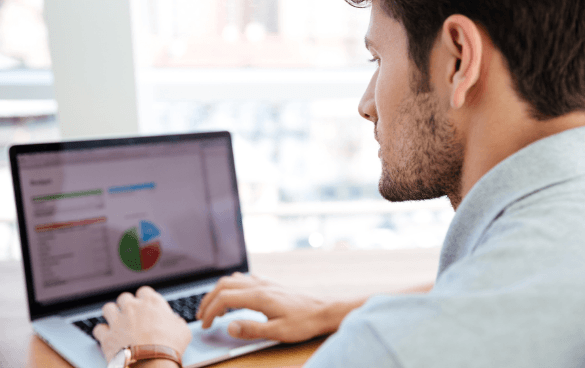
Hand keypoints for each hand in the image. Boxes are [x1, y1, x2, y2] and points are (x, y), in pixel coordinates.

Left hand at [93, 286, 191, 362]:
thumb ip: (177, 322)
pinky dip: (102, 332)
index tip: (147, 306)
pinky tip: (108, 336)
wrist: (151, 363)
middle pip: (124, 297)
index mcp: (151, 303)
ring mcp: (118, 321)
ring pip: (108, 308)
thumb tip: (176, 321)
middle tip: (131, 315)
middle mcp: (132, 308)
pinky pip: (99, 329)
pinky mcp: (107, 336)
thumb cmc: (169, 346)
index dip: (145, 299)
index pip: (144, 291)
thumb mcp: (183, 330)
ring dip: (112, 314)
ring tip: (116, 322)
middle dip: (127, 305)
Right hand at [196, 272, 331, 342]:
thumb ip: (251, 330)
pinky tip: (235, 296)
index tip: (205, 326)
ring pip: (232, 280)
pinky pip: (244, 279)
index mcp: (259, 297)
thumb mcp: (278, 332)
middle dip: (208, 300)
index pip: (224, 299)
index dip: (210, 312)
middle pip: (223, 286)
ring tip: (214, 308)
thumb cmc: (303, 322)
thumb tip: (228, 327)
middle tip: (202, 316)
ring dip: (218, 292)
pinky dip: (232, 286)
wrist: (323, 310)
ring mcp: (265, 282)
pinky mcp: (270, 284)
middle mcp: (259, 285)